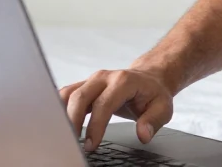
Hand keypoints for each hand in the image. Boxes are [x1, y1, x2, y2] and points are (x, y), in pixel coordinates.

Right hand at [58, 67, 174, 150]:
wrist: (149, 78)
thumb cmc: (154, 94)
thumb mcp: (163, 108)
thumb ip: (153, 121)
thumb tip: (143, 135)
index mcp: (123, 81)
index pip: (103, 104)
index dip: (95, 126)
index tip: (91, 144)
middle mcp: (104, 77)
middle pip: (80, 97)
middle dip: (73, 122)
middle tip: (73, 144)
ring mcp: (92, 80)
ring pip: (67, 94)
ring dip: (61, 115)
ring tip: (63, 136)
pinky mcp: (84, 85)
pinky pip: (65, 95)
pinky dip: (58, 109)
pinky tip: (58, 125)